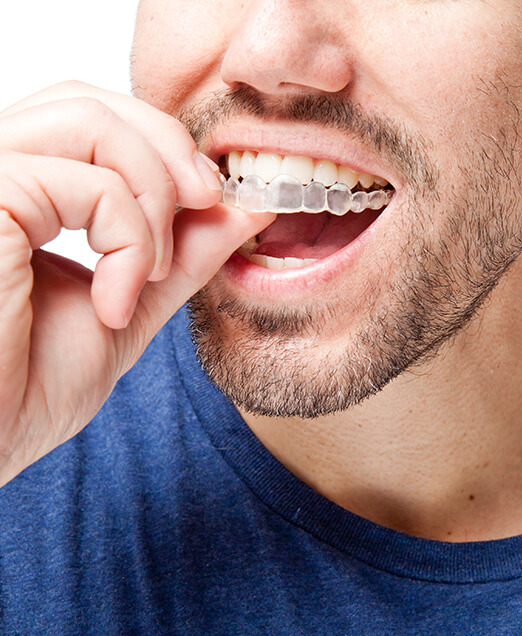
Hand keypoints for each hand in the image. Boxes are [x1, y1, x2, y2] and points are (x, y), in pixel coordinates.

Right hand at [0, 81, 271, 484]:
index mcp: (15, 191)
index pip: (91, 119)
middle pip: (91, 101)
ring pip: (90, 120)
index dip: (161, 148)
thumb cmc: (24, 391)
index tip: (213, 199)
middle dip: (169, 151)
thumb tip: (242, 206)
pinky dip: (130, 242)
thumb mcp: (125, 308)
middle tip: (209, 203)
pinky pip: (88, 184)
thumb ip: (177, 255)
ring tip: (151, 274)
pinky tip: (115, 303)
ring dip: (153, 196)